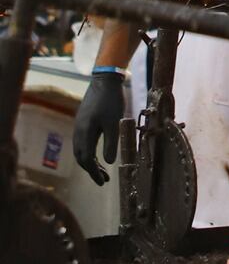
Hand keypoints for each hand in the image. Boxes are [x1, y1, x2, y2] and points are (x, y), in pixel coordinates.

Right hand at [72, 71, 125, 185]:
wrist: (104, 80)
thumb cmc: (111, 101)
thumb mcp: (114, 123)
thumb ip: (111, 143)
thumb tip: (109, 163)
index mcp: (85, 133)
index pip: (86, 160)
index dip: (94, 173)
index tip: (103, 182)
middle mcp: (78, 131)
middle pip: (81, 157)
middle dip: (92, 170)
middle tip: (104, 180)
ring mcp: (79, 126)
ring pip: (81, 150)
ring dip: (91, 161)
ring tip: (104, 170)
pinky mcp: (83, 121)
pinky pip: (83, 142)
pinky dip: (90, 152)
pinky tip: (99, 154)